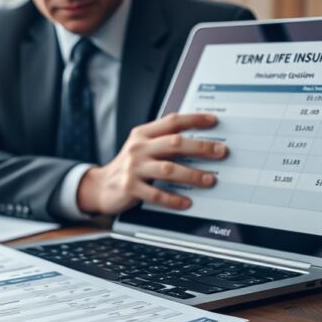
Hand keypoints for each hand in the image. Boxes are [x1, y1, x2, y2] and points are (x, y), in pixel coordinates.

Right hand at [76, 113, 226, 214]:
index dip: (194, 119)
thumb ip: (163, 140)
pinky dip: (173, 199)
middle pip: (174, 143)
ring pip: (168, 169)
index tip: (214, 121)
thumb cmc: (129, 166)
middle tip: (221, 151)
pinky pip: (156, 194)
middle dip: (201, 147)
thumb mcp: (142, 147)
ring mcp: (133, 168)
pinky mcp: (130, 187)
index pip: (172, 122)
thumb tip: (199, 139)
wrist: (101, 186)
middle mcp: (138, 148)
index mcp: (143, 134)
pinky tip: (186, 202)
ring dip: (192, 174)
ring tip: (209, 179)